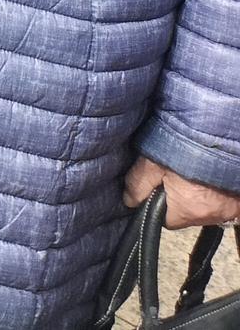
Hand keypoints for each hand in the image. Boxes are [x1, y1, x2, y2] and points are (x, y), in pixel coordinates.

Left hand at [124, 157, 239, 226]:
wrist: (220, 135)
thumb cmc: (185, 148)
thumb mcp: (152, 162)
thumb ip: (137, 184)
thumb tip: (129, 201)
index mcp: (188, 211)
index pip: (166, 221)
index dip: (158, 205)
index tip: (157, 188)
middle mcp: (211, 216)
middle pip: (186, 215)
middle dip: (178, 200)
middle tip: (174, 176)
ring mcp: (228, 210)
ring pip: (204, 208)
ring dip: (196, 195)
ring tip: (191, 173)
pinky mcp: (238, 202)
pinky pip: (221, 202)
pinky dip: (213, 192)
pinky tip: (206, 175)